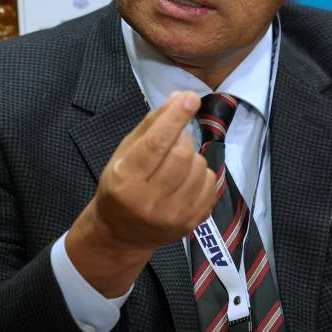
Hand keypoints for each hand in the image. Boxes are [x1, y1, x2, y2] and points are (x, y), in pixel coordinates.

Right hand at [66, 91, 217, 295]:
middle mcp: (150, 201)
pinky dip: (202, 173)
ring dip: (192, 156)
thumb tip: (178, 98)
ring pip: (199, 167)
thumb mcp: (124, 153)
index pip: (156, 144)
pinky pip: (210, 183)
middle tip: (174, 138)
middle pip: (182, 154)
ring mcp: (173, 215)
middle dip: (182, 137)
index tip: (190, 97)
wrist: (122, 234)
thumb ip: (150, 126)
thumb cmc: (120, 187)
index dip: (175, 118)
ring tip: (177, 163)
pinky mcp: (192, 223)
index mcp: (127, 180)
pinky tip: (186, 179)